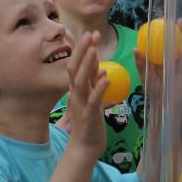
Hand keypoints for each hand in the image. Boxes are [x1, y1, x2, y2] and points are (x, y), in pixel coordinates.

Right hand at [64, 32, 108, 162]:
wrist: (84, 148)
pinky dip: (99, 88)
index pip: (76, 65)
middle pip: (74, 68)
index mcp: (76, 90)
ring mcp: (81, 105)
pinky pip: (93, 100)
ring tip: (94, 49)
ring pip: (81, 81)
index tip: (90, 33)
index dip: (82, 49)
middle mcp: (76, 95)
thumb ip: (93, 83)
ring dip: (88, 65)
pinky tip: (107, 77)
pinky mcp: (89, 116)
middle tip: (90, 34)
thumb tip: (99, 65)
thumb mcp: (90, 99)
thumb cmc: (89, 123)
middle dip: (82, 50)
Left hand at [134, 19, 181, 105]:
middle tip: (181, 22)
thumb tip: (134, 49)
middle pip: (176, 39)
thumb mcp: (145, 77)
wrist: (165, 103)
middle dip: (180, 29)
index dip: (164, 27)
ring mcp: (180, 62)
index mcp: (159, 54)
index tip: (166, 19)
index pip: (162, 38)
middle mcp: (170, 55)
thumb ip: (141, 64)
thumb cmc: (153, 89)